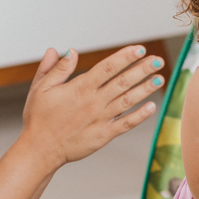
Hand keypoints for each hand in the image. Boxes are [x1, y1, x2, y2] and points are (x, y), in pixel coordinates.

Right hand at [21, 45, 164, 168]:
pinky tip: (152, 107)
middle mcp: (93, 102)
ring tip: (160, 78)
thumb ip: (56, 69)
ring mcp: (100, 119)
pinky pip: (125, 125)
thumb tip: (69, 51)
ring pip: (127, 101)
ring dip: (145, 89)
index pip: (107, 68)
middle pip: (122, 82)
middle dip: (142, 69)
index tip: (139, 49)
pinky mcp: (103, 136)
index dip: (125, 57)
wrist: (39, 150)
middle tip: (158, 60)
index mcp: (79, 88)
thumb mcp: (40, 88)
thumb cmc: (39, 118)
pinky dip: (139, 116)